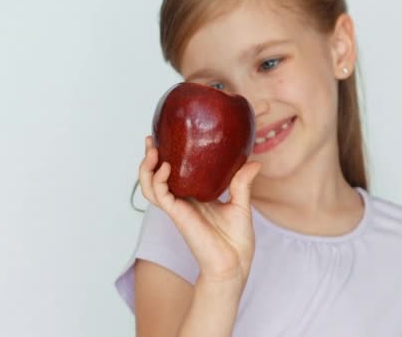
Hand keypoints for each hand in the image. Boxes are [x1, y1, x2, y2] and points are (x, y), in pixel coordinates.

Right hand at [138, 135, 261, 288]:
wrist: (234, 263)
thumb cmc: (237, 240)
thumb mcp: (242, 204)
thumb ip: (242, 182)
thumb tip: (254, 162)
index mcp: (195, 197)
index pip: (174, 174)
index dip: (166, 158)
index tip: (167, 139)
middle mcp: (183, 201)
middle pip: (156, 177)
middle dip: (149, 158)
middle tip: (150, 140)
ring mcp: (178, 208)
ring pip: (150, 186)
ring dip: (146, 168)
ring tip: (152, 150)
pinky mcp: (178, 215)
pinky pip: (160, 195)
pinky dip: (159, 180)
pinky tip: (166, 167)